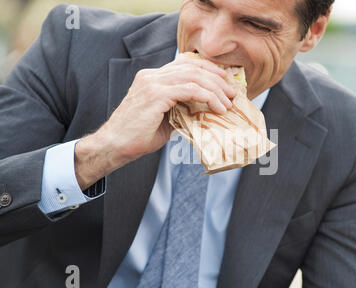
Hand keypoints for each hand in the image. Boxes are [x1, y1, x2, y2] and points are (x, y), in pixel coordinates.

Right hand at [74, 55, 235, 189]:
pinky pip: (190, 90)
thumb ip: (181, 108)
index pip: (187, 65)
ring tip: (228, 103)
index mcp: (153, 77)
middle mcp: (152, 75)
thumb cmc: (138, 136)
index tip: (225, 83)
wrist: (114, 146)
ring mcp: (153, 83)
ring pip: (194, 77)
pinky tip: (217, 108)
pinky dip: (208, 97)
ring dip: (216, 89)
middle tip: (232, 93)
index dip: (209, 71)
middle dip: (217, 78)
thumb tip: (204, 109)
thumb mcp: (165, 118)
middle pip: (193, 67)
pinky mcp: (156, 94)